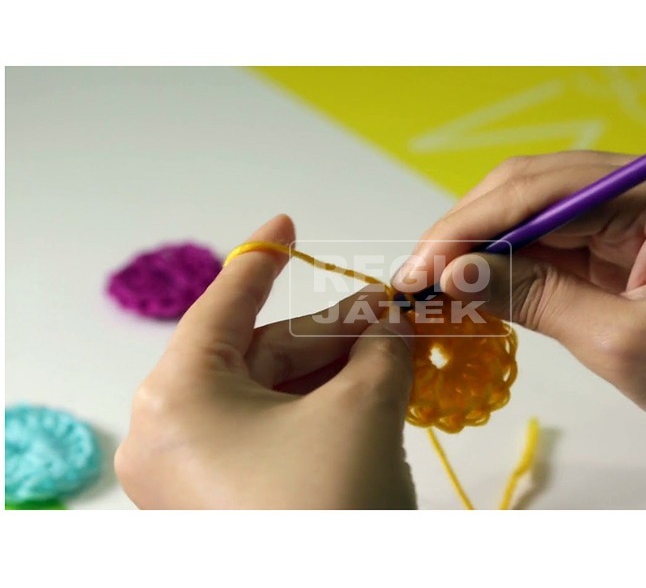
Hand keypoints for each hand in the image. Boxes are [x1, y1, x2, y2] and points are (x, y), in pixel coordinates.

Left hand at [115, 215, 416, 508]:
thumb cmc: (331, 504)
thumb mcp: (363, 409)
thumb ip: (380, 348)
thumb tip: (390, 325)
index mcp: (176, 398)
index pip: (223, 305)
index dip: (263, 260)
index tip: (286, 225)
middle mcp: (167, 437)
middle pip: (255, 356)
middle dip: (326, 333)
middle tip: (387, 316)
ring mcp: (188, 478)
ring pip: (266, 399)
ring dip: (330, 375)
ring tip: (389, 358)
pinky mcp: (217, 508)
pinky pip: (266, 438)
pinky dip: (314, 415)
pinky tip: (366, 402)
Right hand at [393, 152, 645, 473]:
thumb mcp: (625, 344)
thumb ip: (536, 297)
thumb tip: (456, 273)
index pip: (538, 190)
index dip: (467, 227)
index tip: (419, 271)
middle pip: (531, 188)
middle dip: (469, 231)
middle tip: (419, 281)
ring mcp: (641, 211)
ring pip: (539, 212)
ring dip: (487, 246)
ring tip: (440, 287)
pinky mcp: (634, 243)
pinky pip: (560, 241)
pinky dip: (517, 264)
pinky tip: (484, 286)